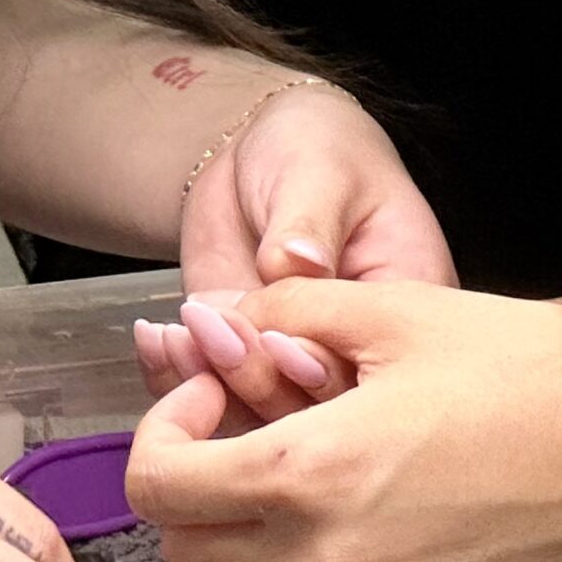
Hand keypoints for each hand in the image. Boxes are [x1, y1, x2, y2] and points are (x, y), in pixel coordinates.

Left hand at [126, 281, 561, 561]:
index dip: (165, 435)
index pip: (158, 490)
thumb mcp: (403, 310)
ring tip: (368, 460)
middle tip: (261, 433)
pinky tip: (425, 510)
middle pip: (195, 553)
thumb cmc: (548, 376)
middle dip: (203, 489)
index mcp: (308, 477)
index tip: (216, 400)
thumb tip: (225, 320)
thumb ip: (289, 311)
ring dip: (287, 524)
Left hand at [164, 85, 453, 417]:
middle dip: (259, 373)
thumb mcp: (323, 172)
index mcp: (404, 311)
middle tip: (215, 329)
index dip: (325, 358)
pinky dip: (175, 376)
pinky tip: (157, 338)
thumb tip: (298, 260)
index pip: (375, 360)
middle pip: (318, 403)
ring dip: (211, 379)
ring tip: (181, 331)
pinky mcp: (241, 368)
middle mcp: (355, 354)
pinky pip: (209, 397)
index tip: (278, 335)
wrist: (257, 152)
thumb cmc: (317, 149)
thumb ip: (310, 222)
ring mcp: (294, 366)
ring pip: (258, 412)